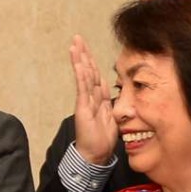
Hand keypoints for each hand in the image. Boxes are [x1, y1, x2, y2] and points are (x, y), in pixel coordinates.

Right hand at [70, 35, 117, 164]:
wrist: (94, 154)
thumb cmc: (103, 138)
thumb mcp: (114, 117)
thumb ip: (113, 104)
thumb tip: (116, 94)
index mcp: (99, 98)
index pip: (95, 75)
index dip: (92, 61)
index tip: (87, 48)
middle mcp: (91, 97)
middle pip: (88, 71)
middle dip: (83, 54)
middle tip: (77, 38)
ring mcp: (85, 101)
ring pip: (84, 76)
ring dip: (79, 59)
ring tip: (74, 45)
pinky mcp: (83, 107)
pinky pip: (83, 88)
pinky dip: (81, 75)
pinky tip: (78, 63)